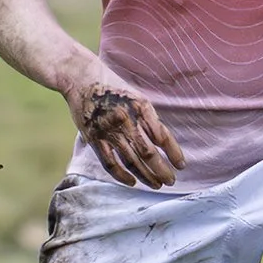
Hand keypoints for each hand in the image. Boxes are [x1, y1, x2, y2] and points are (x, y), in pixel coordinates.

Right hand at [69, 77, 184, 188]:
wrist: (81, 77)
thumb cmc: (112, 87)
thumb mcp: (136, 96)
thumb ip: (149, 118)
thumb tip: (163, 143)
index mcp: (140, 107)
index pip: (162, 136)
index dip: (174, 153)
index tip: (181, 165)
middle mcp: (126, 119)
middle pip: (148, 153)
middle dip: (163, 170)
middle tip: (171, 181)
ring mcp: (109, 130)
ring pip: (131, 161)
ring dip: (146, 176)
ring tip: (157, 185)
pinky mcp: (94, 138)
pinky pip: (110, 163)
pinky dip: (122, 175)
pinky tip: (132, 182)